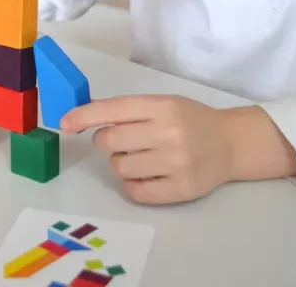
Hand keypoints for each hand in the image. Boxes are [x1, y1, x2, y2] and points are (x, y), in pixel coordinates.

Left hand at [61, 95, 233, 204]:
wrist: (231, 143)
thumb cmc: (190, 119)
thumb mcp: (163, 104)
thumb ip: (129, 111)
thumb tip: (85, 116)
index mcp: (161, 106)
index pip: (112, 110)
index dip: (83, 116)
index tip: (64, 123)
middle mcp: (168, 132)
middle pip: (110, 141)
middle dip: (105, 142)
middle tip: (119, 142)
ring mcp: (176, 162)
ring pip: (119, 167)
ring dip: (120, 164)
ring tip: (139, 158)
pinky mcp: (182, 189)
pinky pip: (136, 191)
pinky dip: (132, 184)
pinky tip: (145, 175)